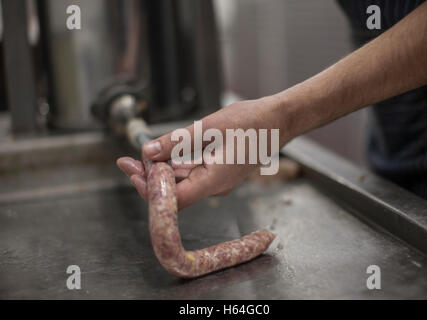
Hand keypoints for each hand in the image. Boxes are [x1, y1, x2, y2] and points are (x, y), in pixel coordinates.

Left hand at [117, 95, 285, 209]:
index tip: (132, 172)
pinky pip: (192, 175)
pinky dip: (175, 167)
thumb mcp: (209, 128)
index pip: (174, 198)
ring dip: (160, 172)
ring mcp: (217, 181)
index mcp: (214, 181)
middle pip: (175, 193)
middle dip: (149, 178)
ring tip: (138, 158)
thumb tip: (147, 152)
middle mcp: (214, 186)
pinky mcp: (218, 172)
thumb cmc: (251, 123)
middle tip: (127, 162)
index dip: (150, 189)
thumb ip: (176, 142)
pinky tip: (162, 156)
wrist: (278, 121)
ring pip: (182, 184)